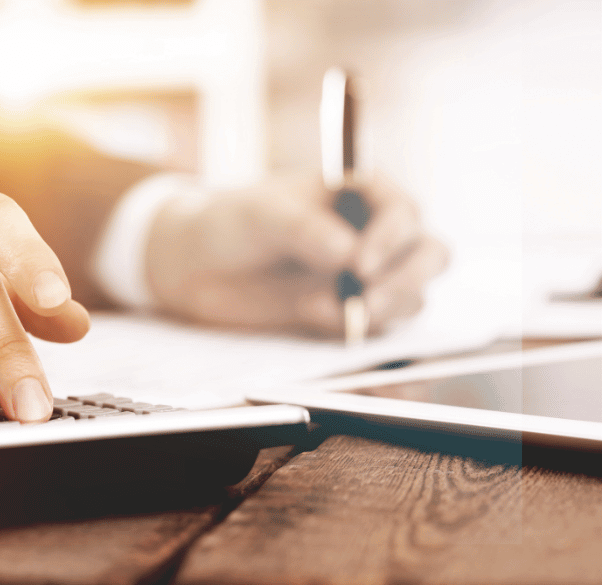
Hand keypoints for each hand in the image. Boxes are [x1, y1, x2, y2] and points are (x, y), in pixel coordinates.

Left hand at [144, 172, 447, 336]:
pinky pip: (381, 337)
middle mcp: (374, 236)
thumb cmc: (232, 222)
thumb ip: (304, 229)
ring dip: (382, 312)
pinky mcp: (349, 319)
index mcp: (361, 195)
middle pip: (428, 256)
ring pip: (410, 299)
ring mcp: (366, 280)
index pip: (403, 212)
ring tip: (323, 313)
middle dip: (405, 281)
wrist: (197, 266)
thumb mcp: (261, 215)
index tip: (359, 265)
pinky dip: (374, 347)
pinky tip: (342, 343)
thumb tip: (348, 254)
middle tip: (367, 302)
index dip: (391, 238)